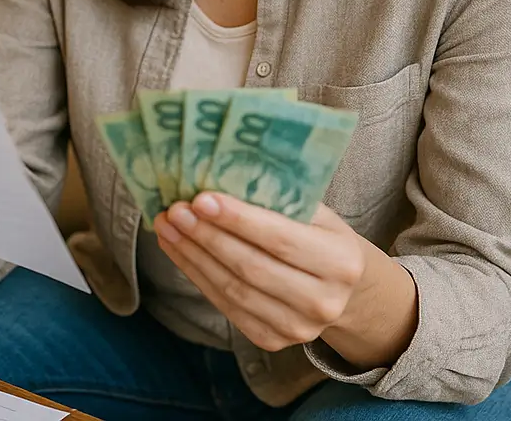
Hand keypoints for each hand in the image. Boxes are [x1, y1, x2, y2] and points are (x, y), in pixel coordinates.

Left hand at [154, 192, 366, 352]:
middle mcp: (323, 301)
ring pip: (233, 289)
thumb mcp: (317, 212)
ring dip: (193, 256)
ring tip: (168, 226)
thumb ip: (281, 196)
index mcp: (340, 261)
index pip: (279, 238)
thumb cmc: (321, 236)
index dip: (238, 219)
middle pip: (251, 267)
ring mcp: (298, 328)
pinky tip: (179, 250)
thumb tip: (223, 171)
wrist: (343, 290)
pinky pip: (226, 306)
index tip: (201, 198)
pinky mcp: (272, 340)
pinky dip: (197, 276)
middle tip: (175, 210)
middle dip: (207, 236)